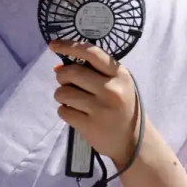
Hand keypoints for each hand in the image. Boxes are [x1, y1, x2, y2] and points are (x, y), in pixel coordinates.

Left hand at [50, 41, 140, 168]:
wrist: (133, 142)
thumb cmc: (122, 107)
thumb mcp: (116, 84)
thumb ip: (93, 72)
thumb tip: (60, 67)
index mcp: (119, 74)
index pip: (91, 53)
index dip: (69, 46)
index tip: (53, 45)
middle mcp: (111, 89)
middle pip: (72, 72)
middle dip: (62, 76)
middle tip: (65, 82)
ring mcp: (101, 108)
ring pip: (63, 92)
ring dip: (61, 95)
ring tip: (71, 100)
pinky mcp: (90, 126)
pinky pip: (64, 111)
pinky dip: (64, 111)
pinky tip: (75, 113)